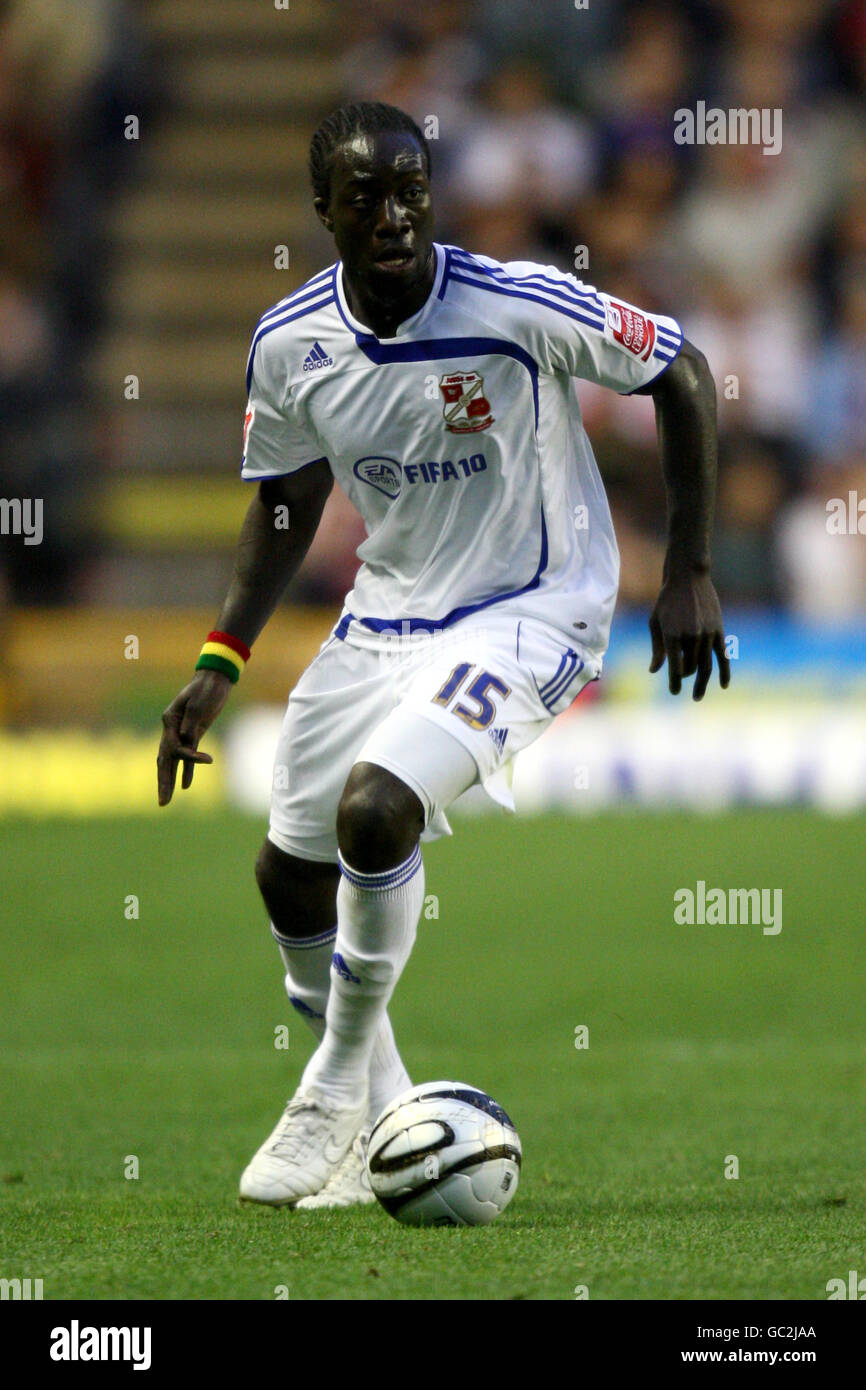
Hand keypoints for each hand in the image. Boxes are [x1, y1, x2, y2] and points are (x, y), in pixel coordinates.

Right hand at [157, 670, 232, 804]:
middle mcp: (171, 728)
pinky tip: (186, 786)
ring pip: (172, 762)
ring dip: (169, 781)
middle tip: (162, 802)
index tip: (207, 760)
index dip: (187, 757)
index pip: (173, 746)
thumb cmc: (207, 688)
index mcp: (169, 719)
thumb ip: (191, 722)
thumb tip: (186, 739)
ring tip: (165, 801)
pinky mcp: (192, 734)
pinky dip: (186, 771)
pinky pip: (186, 757)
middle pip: (164, 759)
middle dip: (163, 782)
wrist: (216, 679)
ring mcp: (180, 733)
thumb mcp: (200, 703)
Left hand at [649, 566, 730, 699]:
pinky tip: (723, 685)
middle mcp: (691, 637)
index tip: (674, 692)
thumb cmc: (666, 601)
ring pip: (706, 666)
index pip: (674, 668)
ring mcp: (706, 634)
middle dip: (684, 676)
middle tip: (680, 678)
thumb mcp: (655, 623)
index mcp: (672, 636)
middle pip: (690, 668)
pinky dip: (724, 672)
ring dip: (702, 683)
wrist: (687, 578)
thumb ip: (657, 649)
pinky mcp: (718, 630)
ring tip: (697, 696)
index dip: (674, 683)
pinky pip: (723, 656)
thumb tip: (654, 671)